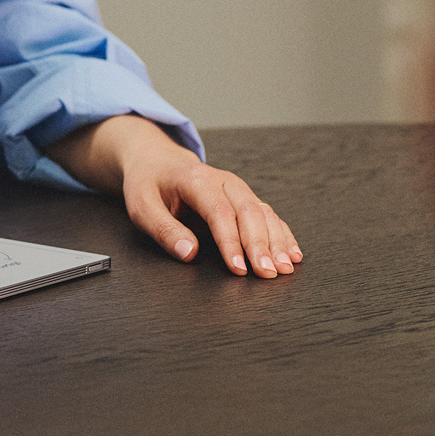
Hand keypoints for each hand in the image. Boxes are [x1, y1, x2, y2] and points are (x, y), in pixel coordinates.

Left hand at [45, 115, 301, 277]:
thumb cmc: (149, 184)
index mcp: (197, 180)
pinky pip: (269, 215)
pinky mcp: (244, 199)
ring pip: (264, 213)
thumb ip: (164, 230)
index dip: (231, 242)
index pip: (220, 212)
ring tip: (284, 268)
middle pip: (249, 212)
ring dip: (277, 242)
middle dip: (261, 245)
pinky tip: (292, 253)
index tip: (239, 268)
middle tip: (268, 273)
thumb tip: (189, 253)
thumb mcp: (142, 206)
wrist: (157, 161)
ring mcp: (237, 189)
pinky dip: (282, 234)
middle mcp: (223, 181)